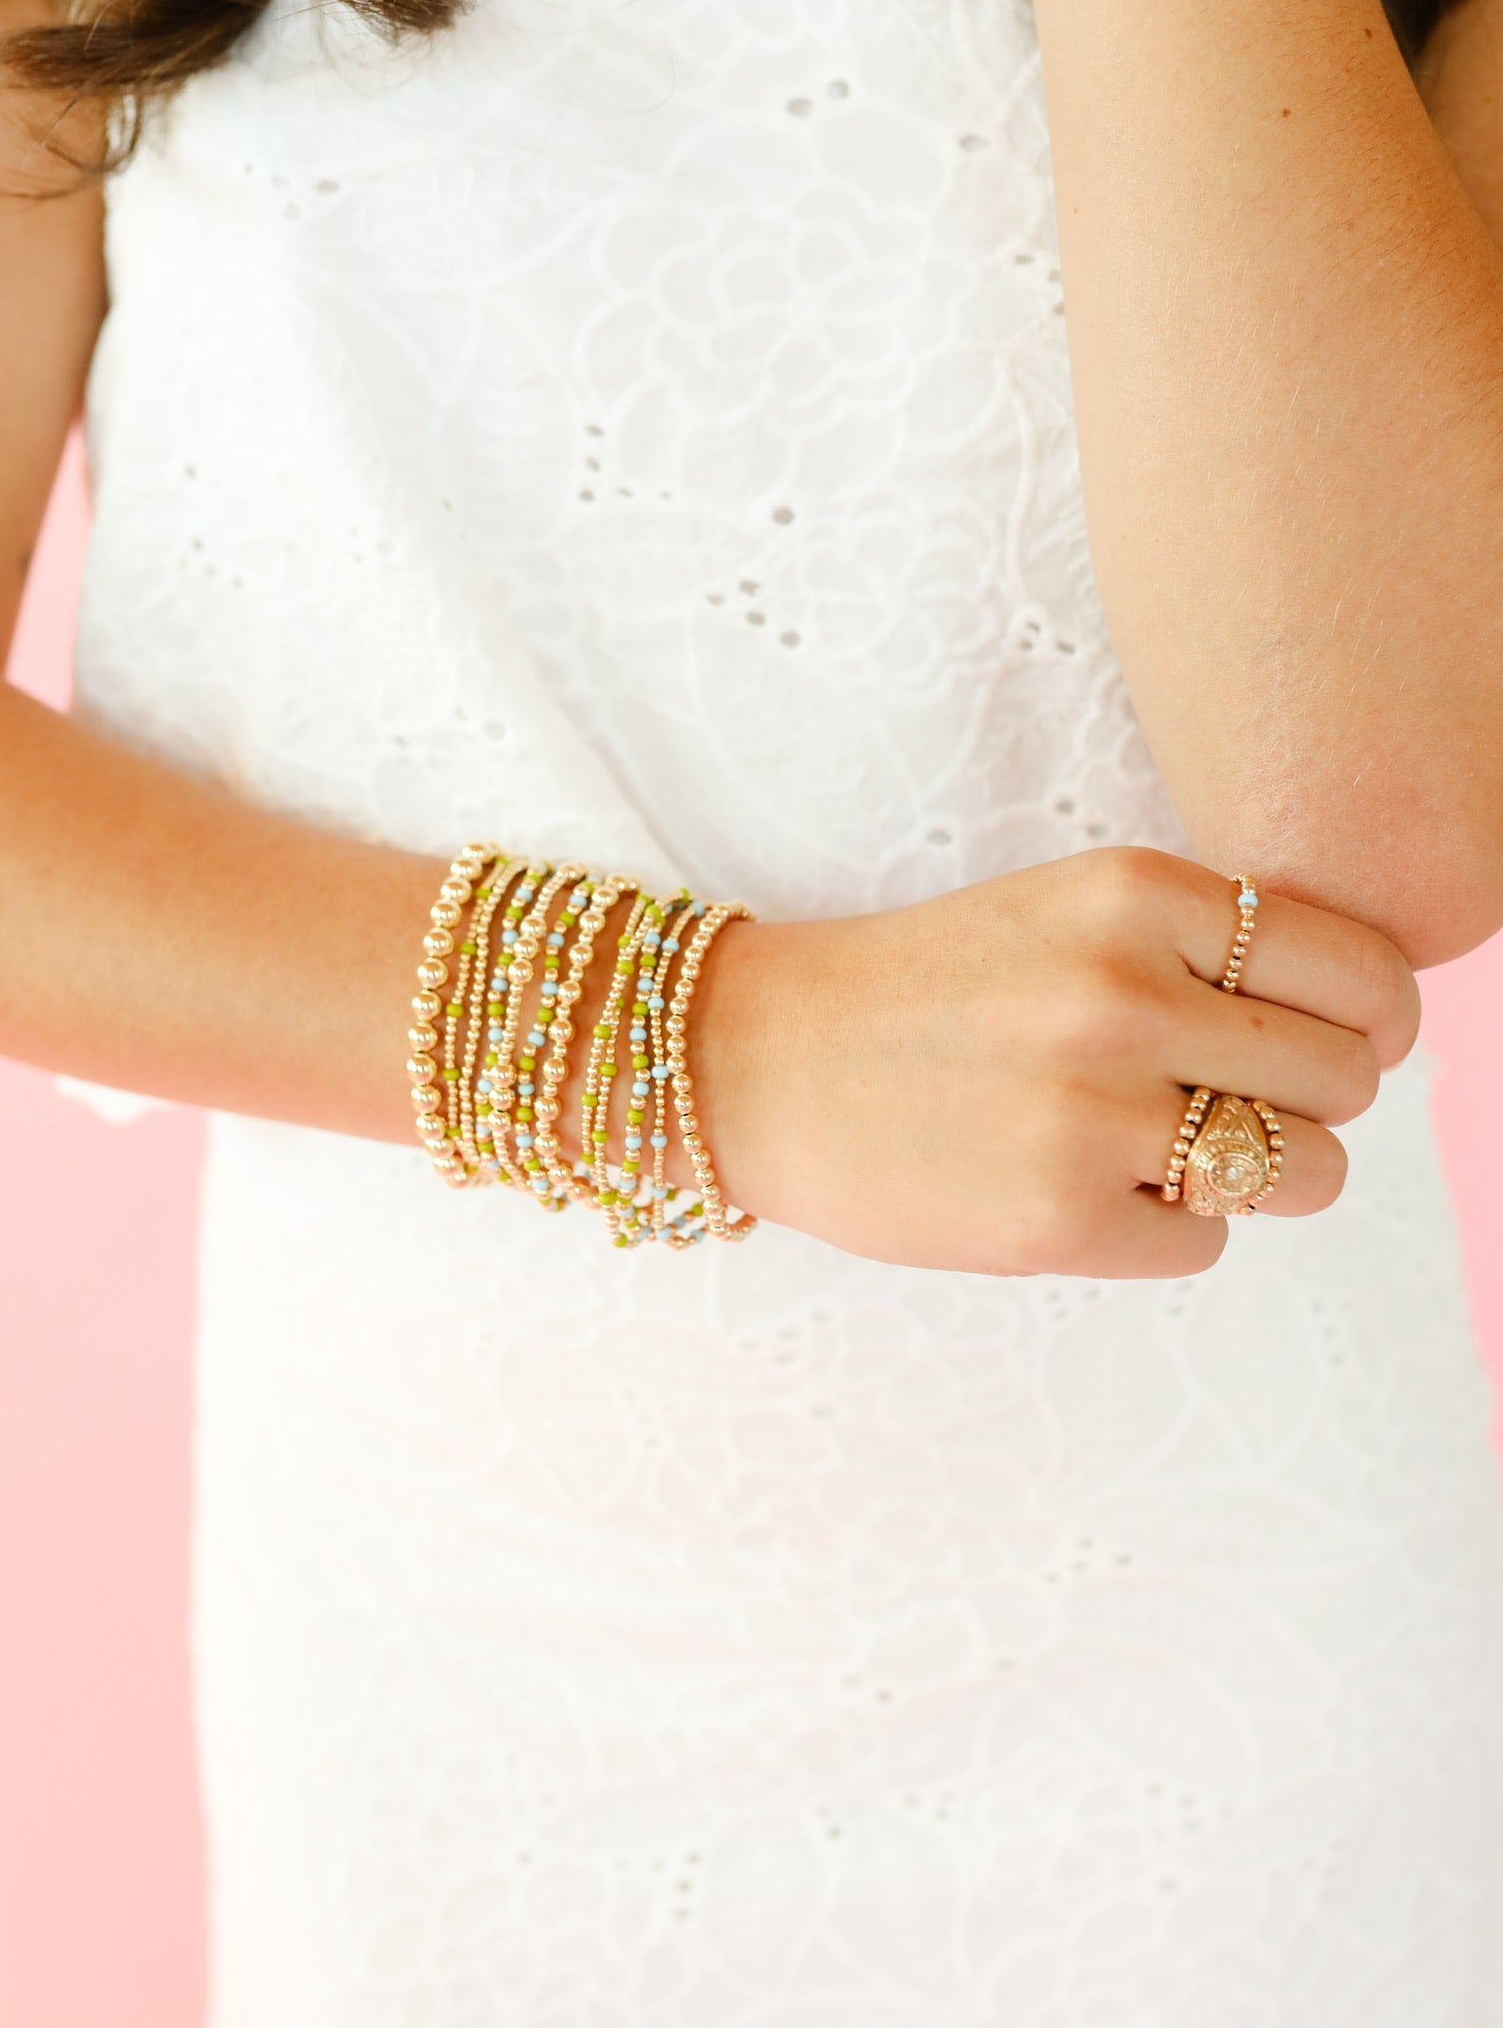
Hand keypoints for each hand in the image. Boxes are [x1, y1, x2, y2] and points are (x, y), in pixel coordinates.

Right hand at [694, 847, 1419, 1277]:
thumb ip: (1206, 946)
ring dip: (1263, 1174)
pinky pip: (1207, 1244)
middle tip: (1241, 1101)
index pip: (1362, 969)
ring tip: (1175, 1151)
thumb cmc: (931, 988)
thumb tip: (1364, 1027)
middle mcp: (1124, 993)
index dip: (1377, 1018)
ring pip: (1305, 1171)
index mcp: (1136, 894)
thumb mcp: (1070, 909)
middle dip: (1314, 1100)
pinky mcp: (1059, 1219)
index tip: (1347, 1039)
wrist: (761, 1060)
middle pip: (1347, 1077)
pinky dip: (1166, 1229)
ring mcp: (1091, 1112)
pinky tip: (1090, 1189)